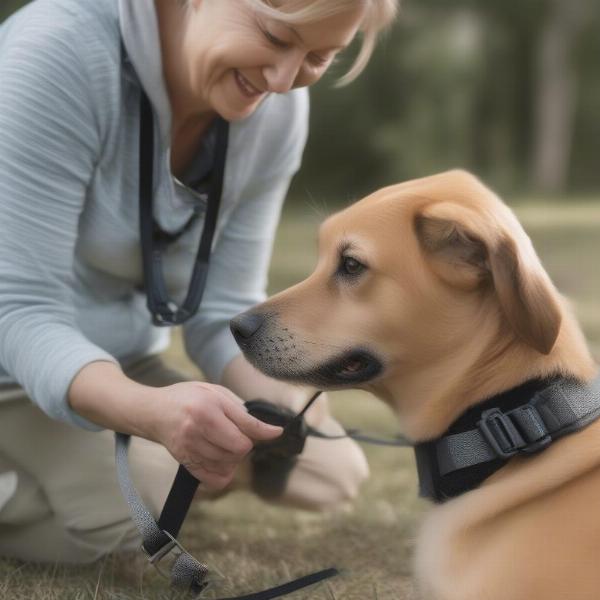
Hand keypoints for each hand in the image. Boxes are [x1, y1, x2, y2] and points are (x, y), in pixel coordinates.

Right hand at [156, 381, 282, 488]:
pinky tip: (220, 460)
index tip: (277, 432)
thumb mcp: (215, 392)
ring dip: (234, 457)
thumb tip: (269, 431)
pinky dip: (223, 473)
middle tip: (236, 434)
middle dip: (245, 443)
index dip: (266, 432)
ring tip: (225, 444)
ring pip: (229, 464)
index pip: (247, 426)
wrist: (154, 411)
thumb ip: (241, 411)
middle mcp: (198, 427)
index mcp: (209, 406)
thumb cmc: (188, 398)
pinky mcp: (184, 461)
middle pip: (240, 448)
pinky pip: (214, 479)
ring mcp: (190, 447)